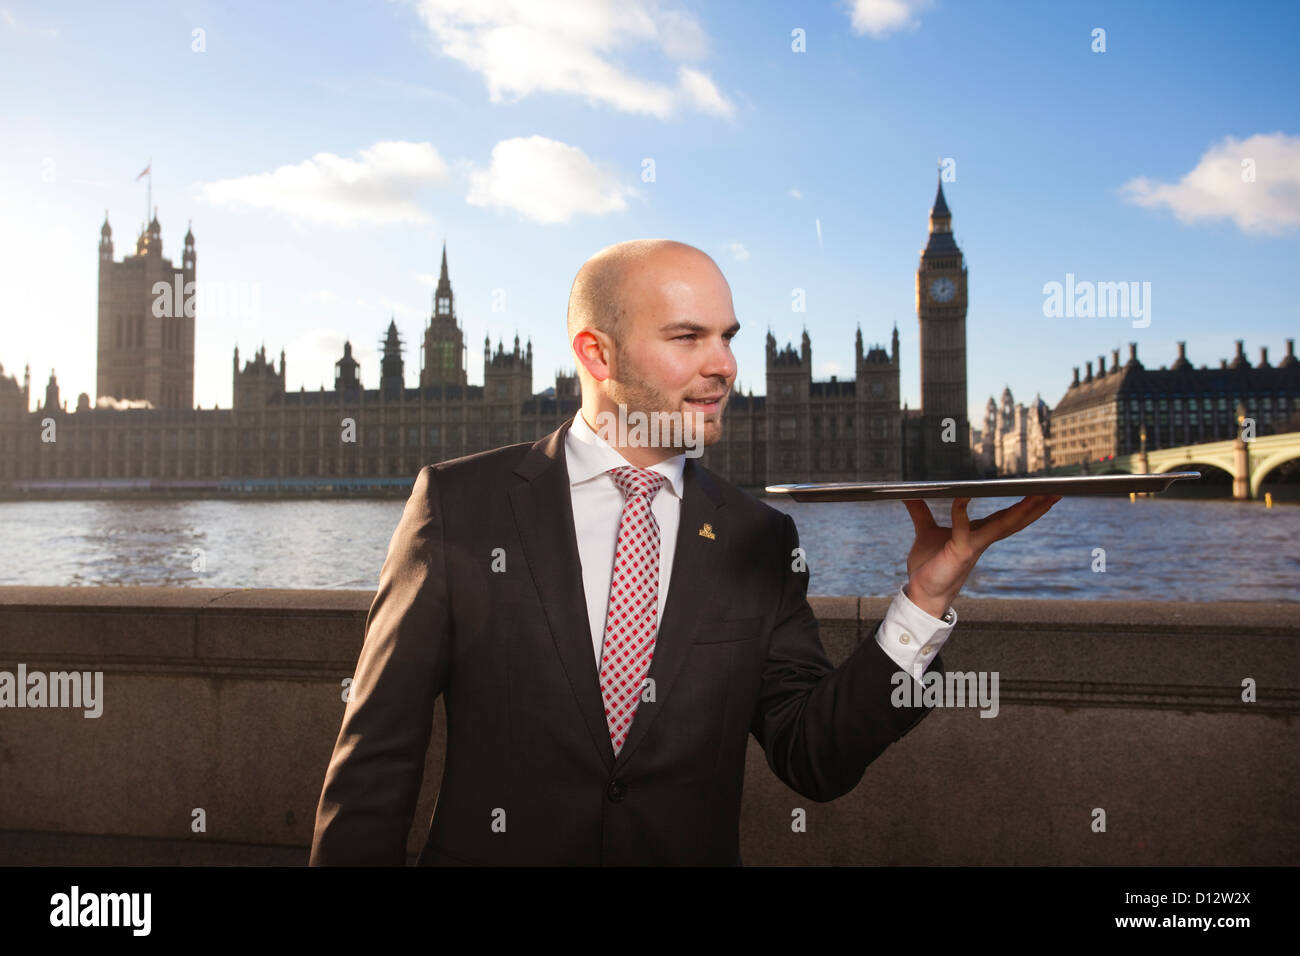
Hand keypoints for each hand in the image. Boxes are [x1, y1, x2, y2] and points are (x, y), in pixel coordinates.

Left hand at [900, 495, 1062, 618]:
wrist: (921, 592)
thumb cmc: (929, 566)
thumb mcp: (926, 531)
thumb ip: (921, 511)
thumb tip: (910, 493)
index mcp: (978, 534)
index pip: (1006, 516)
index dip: (1024, 504)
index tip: (1041, 490)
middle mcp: (981, 539)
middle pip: (1014, 519)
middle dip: (1036, 505)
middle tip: (1055, 490)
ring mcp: (973, 546)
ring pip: (1002, 524)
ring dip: (1021, 510)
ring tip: (1039, 495)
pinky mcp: (960, 552)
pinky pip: (962, 529)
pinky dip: (962, 512)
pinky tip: (964, 497)